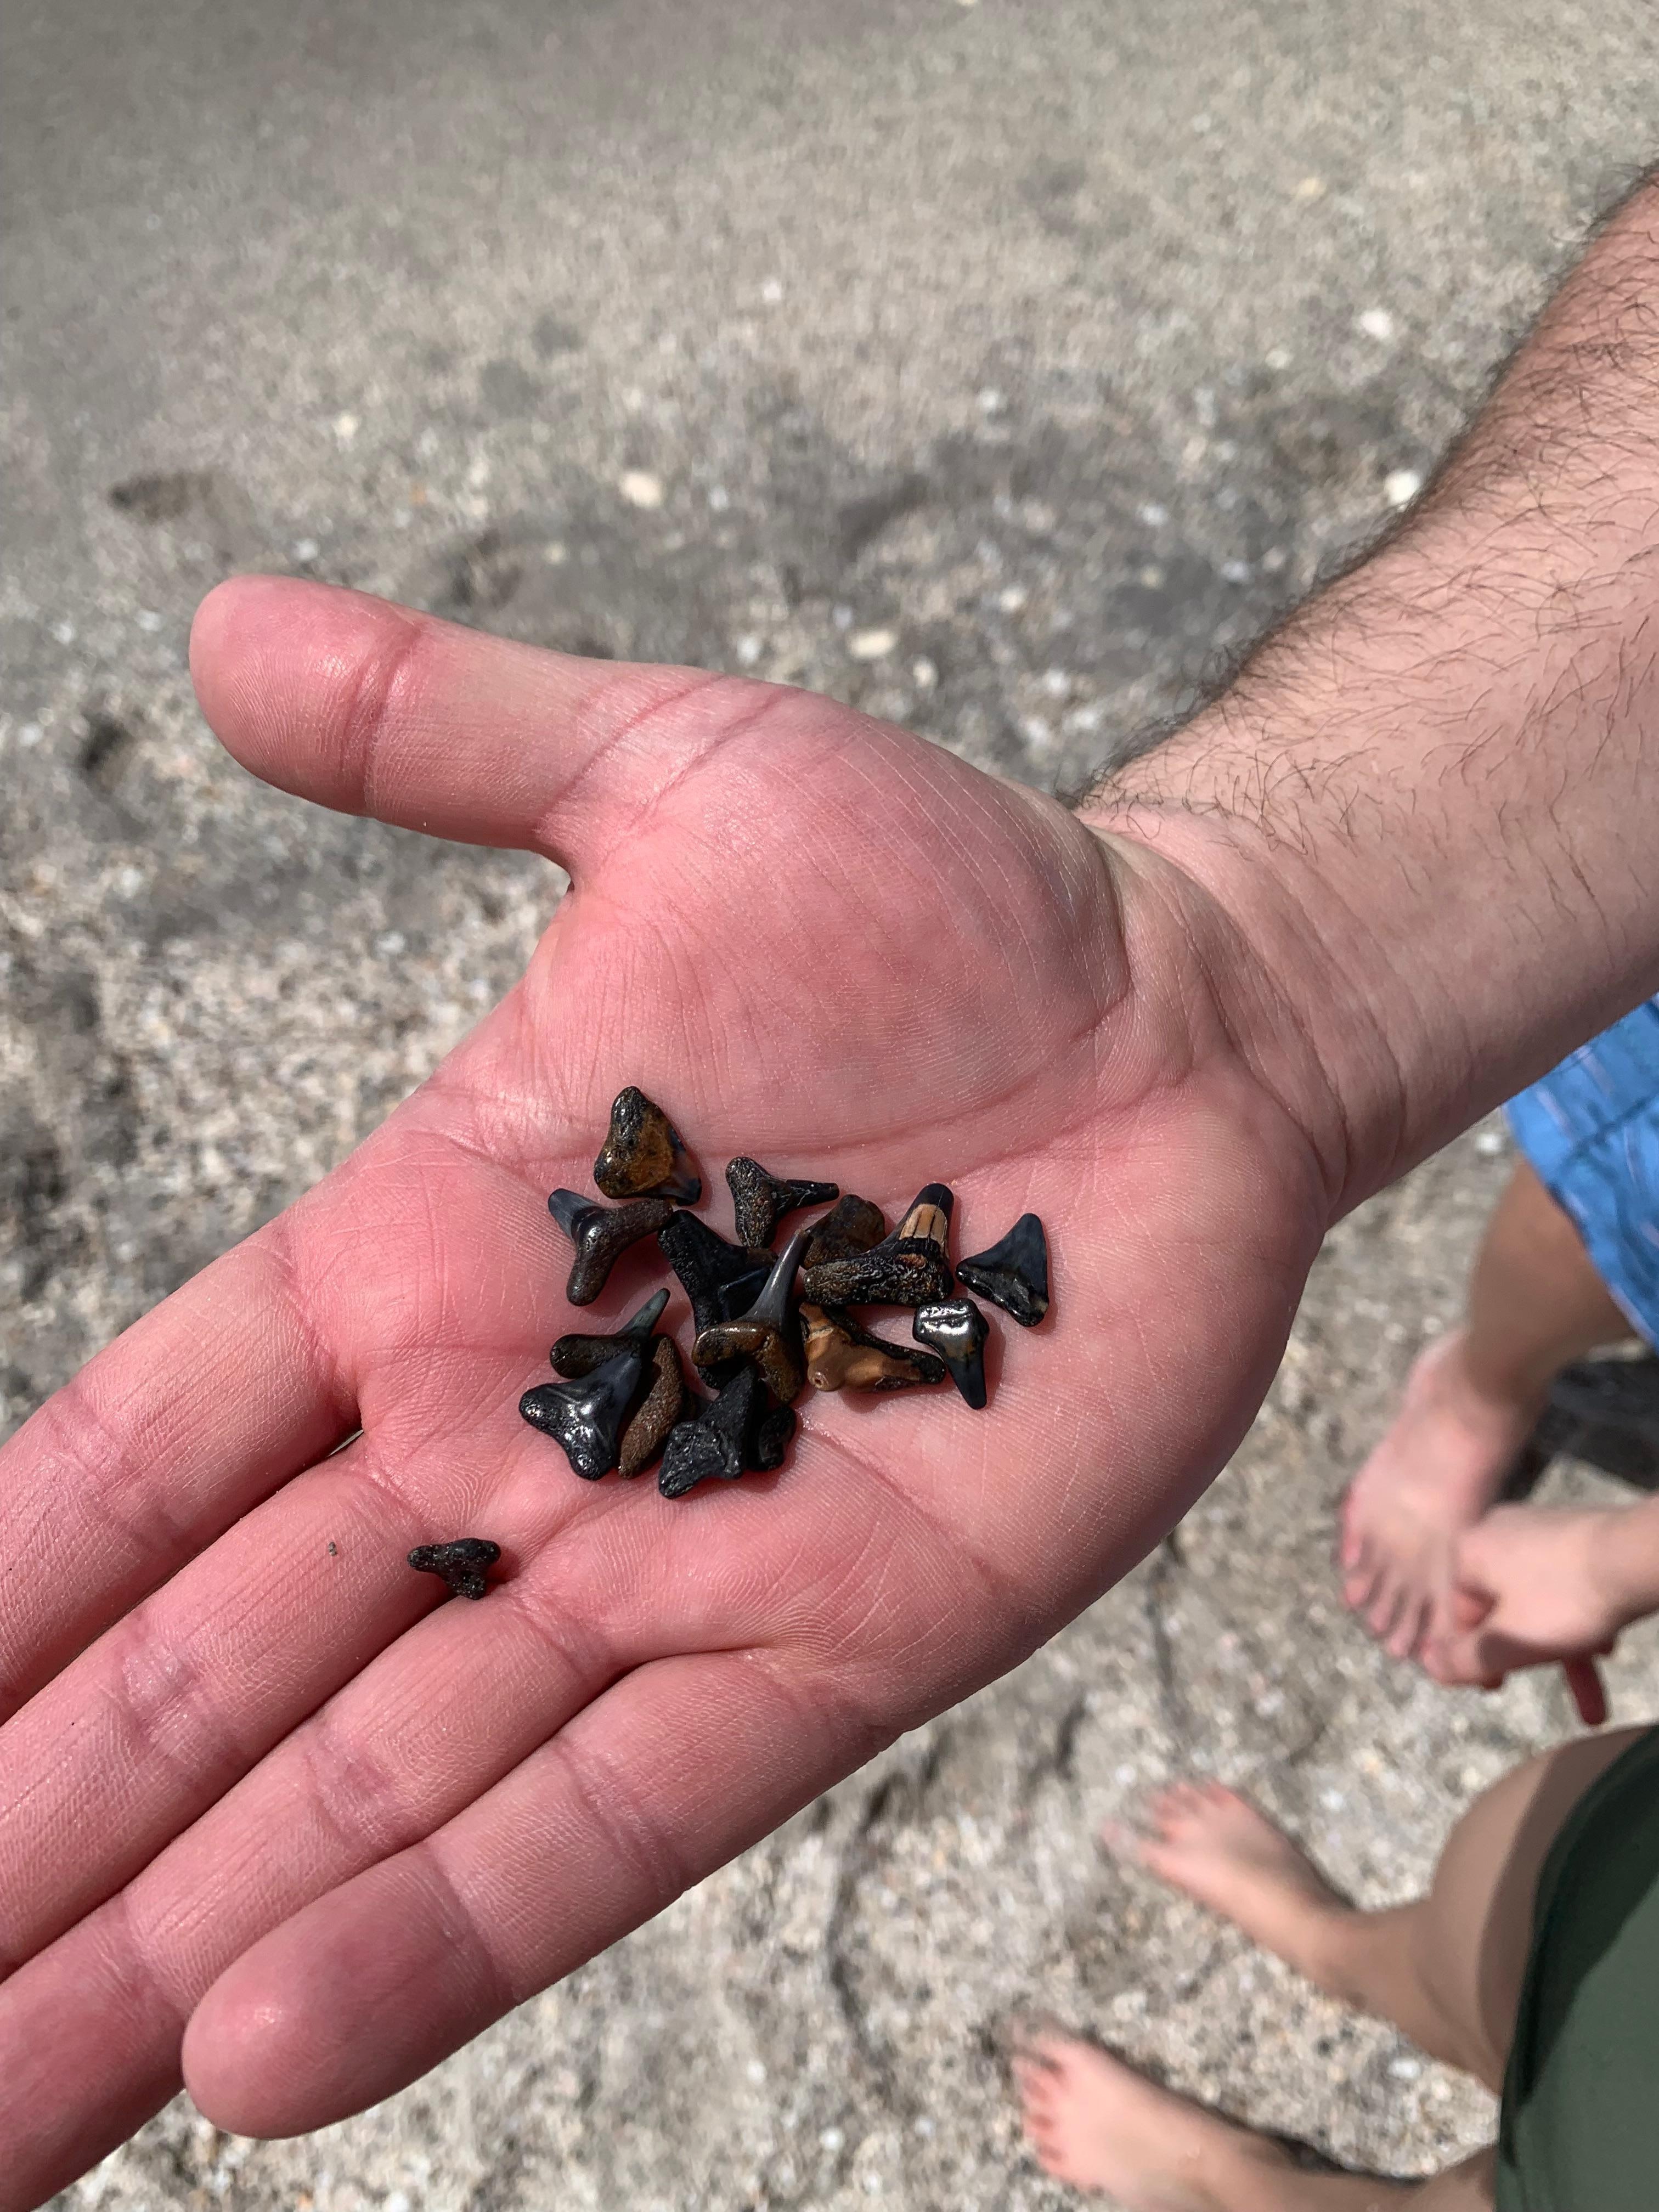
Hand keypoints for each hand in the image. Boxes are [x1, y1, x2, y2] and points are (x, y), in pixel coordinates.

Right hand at [0, 578, 1339, 2199]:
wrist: (1177, 1017)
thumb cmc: (934, 898)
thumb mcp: (662, 772)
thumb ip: (445, 732)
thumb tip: (224, 631)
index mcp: (418, 1263)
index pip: (127, 1458)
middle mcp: (505, 1447)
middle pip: (208, 1676)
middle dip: (30, 1842)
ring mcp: (660, 1565)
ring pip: (366, 1794)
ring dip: (169, 1943)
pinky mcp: (833, 1644)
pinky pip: (607, 1817)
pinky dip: (442, 1928)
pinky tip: (262, 2051)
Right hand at [1423, 1504, 1632, 1724]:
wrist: (1635, 1557)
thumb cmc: (1563, 1600)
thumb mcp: (1507, 1643)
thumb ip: (1463, 1660)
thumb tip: (1429, 1666)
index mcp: (1468, 1553)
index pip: (1457, 1616)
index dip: (1474, 1658)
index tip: (1496, 1687)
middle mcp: (1496, 1534)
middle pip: (1501, 1610)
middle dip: (1524, 1659)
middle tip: (1535, 1684)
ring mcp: (1537, 1531)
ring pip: (1539, 1603)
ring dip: (1562, 1653)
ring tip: (1592, 1699)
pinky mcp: (1574, 1536)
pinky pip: (1565, 1586)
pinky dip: (1579, 1622)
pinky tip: (1605, 1650)